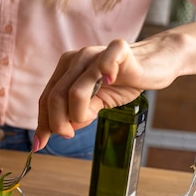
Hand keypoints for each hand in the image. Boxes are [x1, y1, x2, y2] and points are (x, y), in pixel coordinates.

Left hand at [35, 38, 176, 149]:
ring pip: (75, 91)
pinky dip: (105, 73)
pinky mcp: (118, 50)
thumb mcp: (96, 103)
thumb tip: (60, 131)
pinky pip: (105, 62)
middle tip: (68, 135)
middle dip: (57, 122)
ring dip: (79, 113)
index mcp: (66, 70)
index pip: (46, 98)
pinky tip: (110, 82)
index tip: (40, 144)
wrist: (155, 63)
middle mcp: (76, 59)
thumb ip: (78, 114)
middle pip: (55, 97)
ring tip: (92, 116)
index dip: (43, 122)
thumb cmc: (123, 83)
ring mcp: (95, 53)